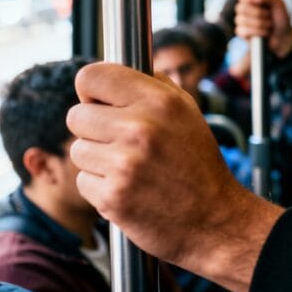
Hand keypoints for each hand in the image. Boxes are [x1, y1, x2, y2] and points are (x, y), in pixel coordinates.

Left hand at [67, 63, 282, 291]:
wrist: (214, 219)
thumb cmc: (198, 164)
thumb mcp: (187, 112)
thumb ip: (153, 86)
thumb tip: (116, 72)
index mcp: (160, 101)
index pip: (92, 76)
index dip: (91, 90)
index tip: (100, 104)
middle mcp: (141, 128)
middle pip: (76, 116)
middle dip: (94, 130)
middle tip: (122, 144)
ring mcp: (125, 164)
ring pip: (78, 150)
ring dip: (97, 161)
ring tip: (131, 169)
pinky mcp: (112, 196)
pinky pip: (83, 181)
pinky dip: (101, 188)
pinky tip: (130, 189)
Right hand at [235, 0, 291, 57]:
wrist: (284, 37)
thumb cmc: (281, 19)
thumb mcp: (279, 5)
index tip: (257, 1)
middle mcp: (245, 8)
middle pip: (241, 7)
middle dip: (258, 13)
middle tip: (269, 15)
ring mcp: (242, 21)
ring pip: (242, 19)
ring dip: (260, 23)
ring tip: (269, 25)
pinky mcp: (242, 32)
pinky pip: (242, 30)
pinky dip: (257, 31)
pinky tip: (264, 32)